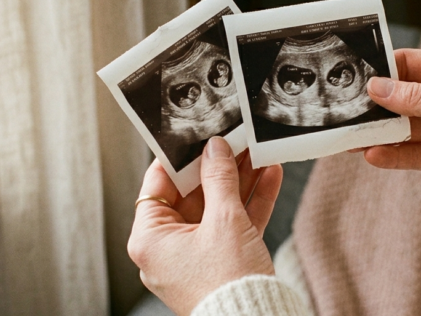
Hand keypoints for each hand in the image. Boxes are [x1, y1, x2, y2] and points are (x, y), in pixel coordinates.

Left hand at [127, 137, 282, 314]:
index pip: (158, 185)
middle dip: (219, 167)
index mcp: (151, 239)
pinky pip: (233, 225)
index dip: (179, 158)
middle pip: (193, 194)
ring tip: (258, 153)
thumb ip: (219, 178)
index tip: (197, 136)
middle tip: (235, 142)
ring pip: (218, 208)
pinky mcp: (222, 262)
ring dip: (240, 181)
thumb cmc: (226, 284)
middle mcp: (169, 248)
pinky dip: (251, 203)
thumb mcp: (224, 220)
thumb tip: (215, 149)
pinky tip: (269, 177)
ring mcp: (197, 255)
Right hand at [363, 49, 420, 211]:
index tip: (355, 76)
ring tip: (351, 138)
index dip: (382, 69)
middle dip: (374, 105)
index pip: (409, 64)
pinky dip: (390, 154)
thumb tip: (379, 87)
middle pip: (398, 97)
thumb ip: (417, 97)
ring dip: (376, 132)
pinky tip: (373, 155)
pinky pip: (408, 152)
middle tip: (346, 111)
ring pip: (399, 127)